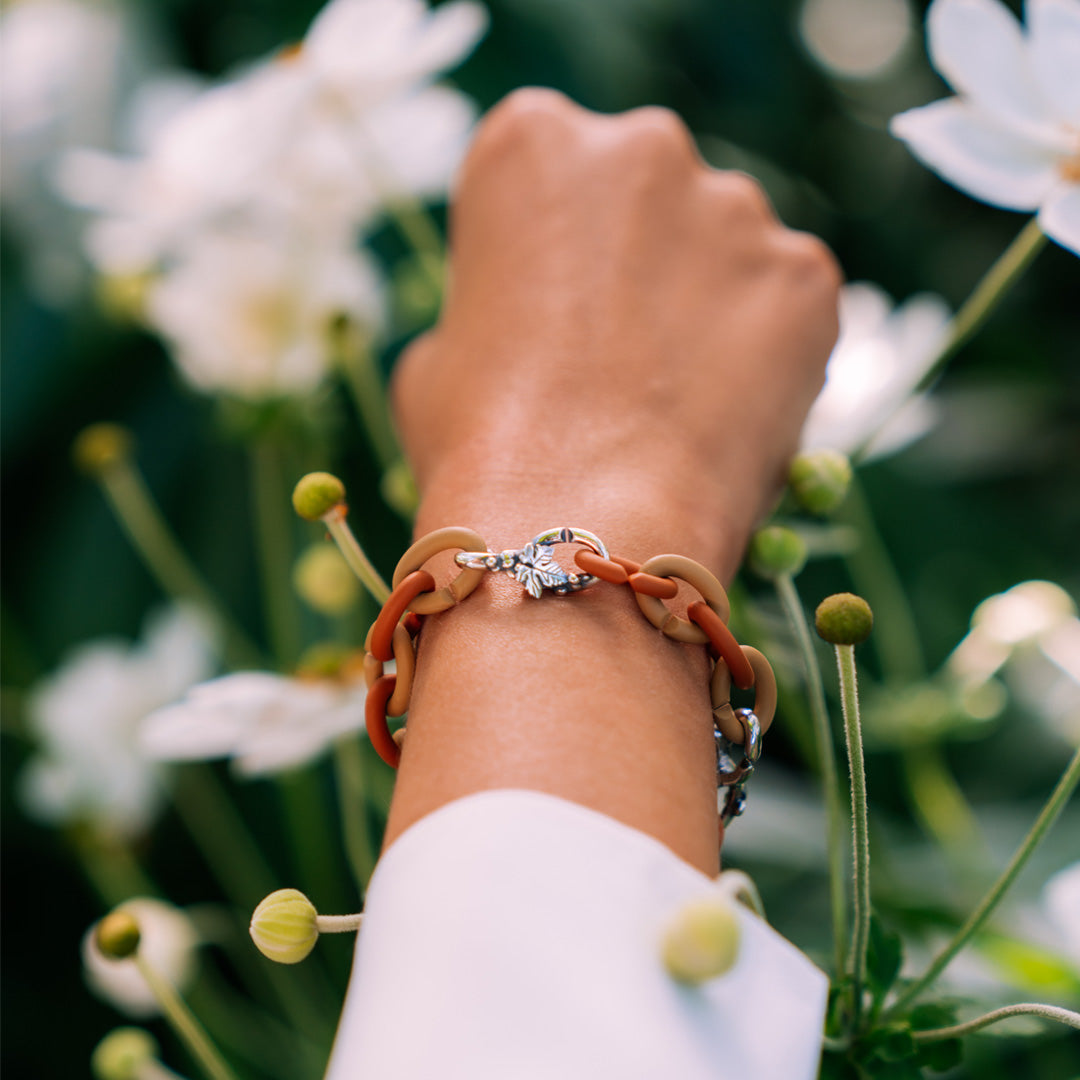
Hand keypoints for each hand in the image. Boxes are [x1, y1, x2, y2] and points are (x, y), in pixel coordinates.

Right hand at [393, 88, 840, 574]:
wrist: (577, 527)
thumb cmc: (480, 445)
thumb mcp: (436, 357)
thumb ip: (491, 307)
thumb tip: (526, 328)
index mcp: (531, 144)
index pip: (545, 174)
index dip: (548, 255)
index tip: (552, 315)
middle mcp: (643, 146)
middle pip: (645, 197)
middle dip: (636, 263)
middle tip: (622, 360)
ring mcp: (737, 207)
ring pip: (724, 249)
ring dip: (703, 304)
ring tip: (676, 401)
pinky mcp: (806, 278)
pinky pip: (784, 307)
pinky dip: (764, 354)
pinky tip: (725, 415)